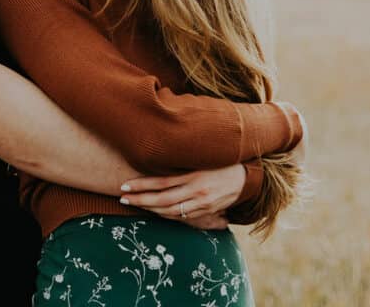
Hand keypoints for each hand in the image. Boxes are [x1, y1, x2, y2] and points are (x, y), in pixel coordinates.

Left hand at [119, 164, 246, 223]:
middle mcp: (196, 190)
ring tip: (133, 204)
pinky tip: (154, 211)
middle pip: (162, 199)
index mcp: (193, 174)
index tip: (125, 186)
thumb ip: (183, 159)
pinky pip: (181, 216)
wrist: (246, 177)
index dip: (142, 185)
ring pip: (170, 211)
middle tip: (122, 198)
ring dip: (150, 209)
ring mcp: (201, 203)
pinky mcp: (206, 210)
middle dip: (140, 200)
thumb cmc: (221, 160)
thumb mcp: (203, 156)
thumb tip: (159, 153)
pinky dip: (166, 215)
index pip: (162, 182)